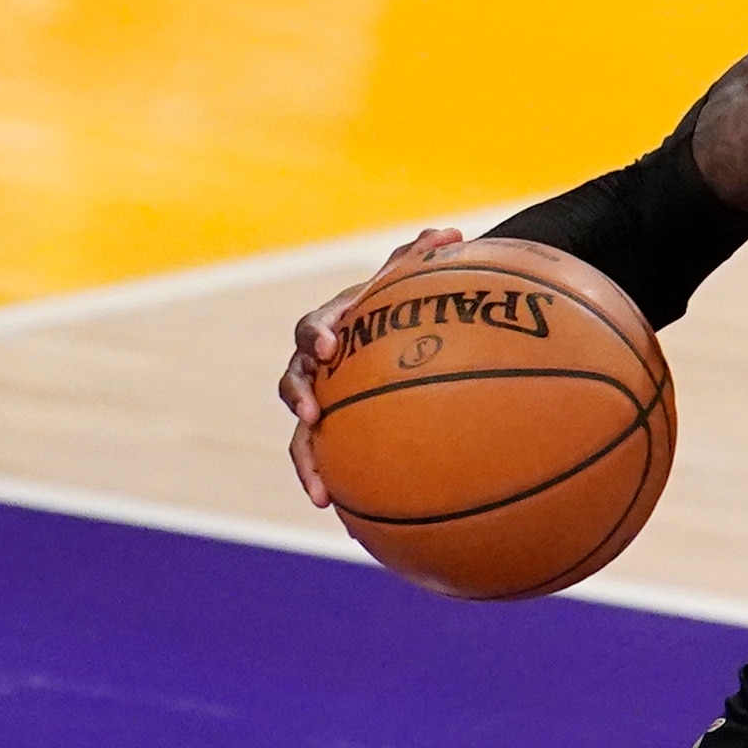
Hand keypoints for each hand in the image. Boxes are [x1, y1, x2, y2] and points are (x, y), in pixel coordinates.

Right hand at [278, 227, 461, 506]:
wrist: (392, 337)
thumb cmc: (404, 306)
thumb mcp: (413, 279)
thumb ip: (425, 257)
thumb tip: (453, 233)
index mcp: (331, 328)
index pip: (313, 328)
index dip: (315, 335)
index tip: (328, 345)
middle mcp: (317, 368)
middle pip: (294, 381)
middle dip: (298, 397)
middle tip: (312, 414)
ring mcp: (321, 403)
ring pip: (301, 435)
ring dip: (306, 462)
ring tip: (320, 492)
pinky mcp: (333, 435)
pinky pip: (327, 461)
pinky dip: (328, 482)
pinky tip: (343, 514)